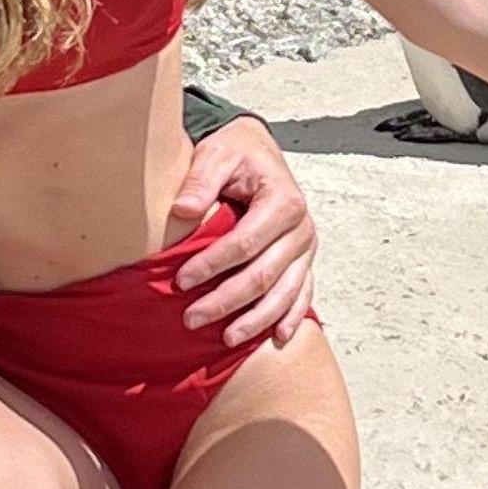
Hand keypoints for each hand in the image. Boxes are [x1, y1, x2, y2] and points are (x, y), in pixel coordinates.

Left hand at [170, 117, 319, 347]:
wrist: (257, 149)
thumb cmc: (235, 153)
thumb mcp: (216, 154)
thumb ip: (200, 180)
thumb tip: (183, 210)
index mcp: (283, 200)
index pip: (245, 243)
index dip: (213, 265)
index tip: (180, 280)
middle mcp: (301, 227)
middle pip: (264, 274)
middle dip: (227, 300)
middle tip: (191, 318)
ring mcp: (306, 247)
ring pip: (285, 292)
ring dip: (256, 319)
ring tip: (225, 339)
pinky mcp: (305, 259)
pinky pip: (302, 294)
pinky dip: (290, 317)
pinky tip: (276, 339)